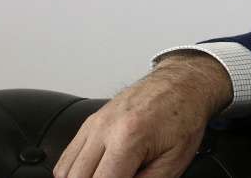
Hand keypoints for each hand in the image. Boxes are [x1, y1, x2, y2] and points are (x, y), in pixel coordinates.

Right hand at [53, 52, 233, 177]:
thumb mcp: (175, 160)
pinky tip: (94, 173)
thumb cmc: (185, 115)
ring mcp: (95, 123)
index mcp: (128, 137)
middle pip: (78, 177)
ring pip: (66, 169)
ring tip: (109, 175)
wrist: (183, 82)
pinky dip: (75, 170)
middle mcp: (105, 128)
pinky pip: (69, 155)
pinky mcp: (91, 121)